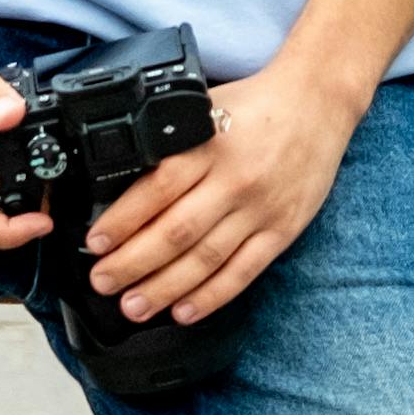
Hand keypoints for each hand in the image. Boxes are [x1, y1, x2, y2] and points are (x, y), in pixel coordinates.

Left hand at [85, 45, 365, 331]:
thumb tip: (122, 182)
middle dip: (133, 263)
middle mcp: (234, 180)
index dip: (123, 220)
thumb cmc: (255, 106)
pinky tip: (184, 311)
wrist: (317, 103)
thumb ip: (171, 144)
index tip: (96, 242)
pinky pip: (244, 271)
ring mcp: (260, 209)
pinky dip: (213, 296)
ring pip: (206, 258)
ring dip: (165, 288)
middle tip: (103, 282)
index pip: (157, 188)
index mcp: (209, 145)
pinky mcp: (282, 230)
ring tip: (134, 306)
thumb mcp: (204, 109)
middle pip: (176, 231)